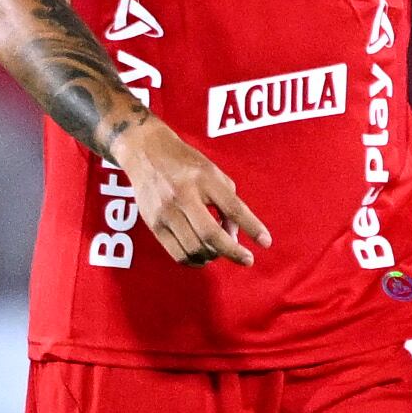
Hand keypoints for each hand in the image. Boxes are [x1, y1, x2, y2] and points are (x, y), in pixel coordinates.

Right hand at [109, 121, 270, 266]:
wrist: (146, 152)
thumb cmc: (186, 163)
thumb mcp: (213, 173)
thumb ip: (229, 202)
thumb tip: (235, 238)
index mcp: (204, 178)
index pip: (233, 207)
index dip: (252, 227)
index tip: (266, 242)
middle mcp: (183, 195)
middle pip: (211, 234)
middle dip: (233, 252)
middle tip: (247, 259)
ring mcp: (166, 211)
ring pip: (194, 248)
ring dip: (213, 255)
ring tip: (219, 251)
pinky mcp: (153, 224)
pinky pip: (177, 253)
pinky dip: (194, 260)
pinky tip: (202, 256)